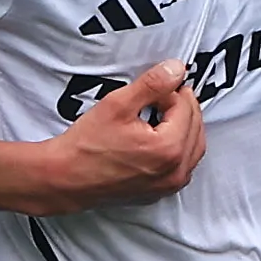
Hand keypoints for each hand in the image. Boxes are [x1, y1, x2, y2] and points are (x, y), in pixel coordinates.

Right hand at [39, 61, 204, 209]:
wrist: (66, 178)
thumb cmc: (86, 147)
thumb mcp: (118, 104)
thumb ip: (152, 84)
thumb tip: (176, 69)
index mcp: (169, 149)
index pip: (186, 108)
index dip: (173, 90)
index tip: (159, 85)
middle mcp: (175, 171)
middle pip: (195, 127)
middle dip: (183, 107)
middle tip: (164, 94)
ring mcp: (169, 185)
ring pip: (193, 147)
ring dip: (185, 126)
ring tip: (163, 112)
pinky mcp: (160, 192)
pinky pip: (183, 165)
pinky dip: (180, 147)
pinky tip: (162, 136)